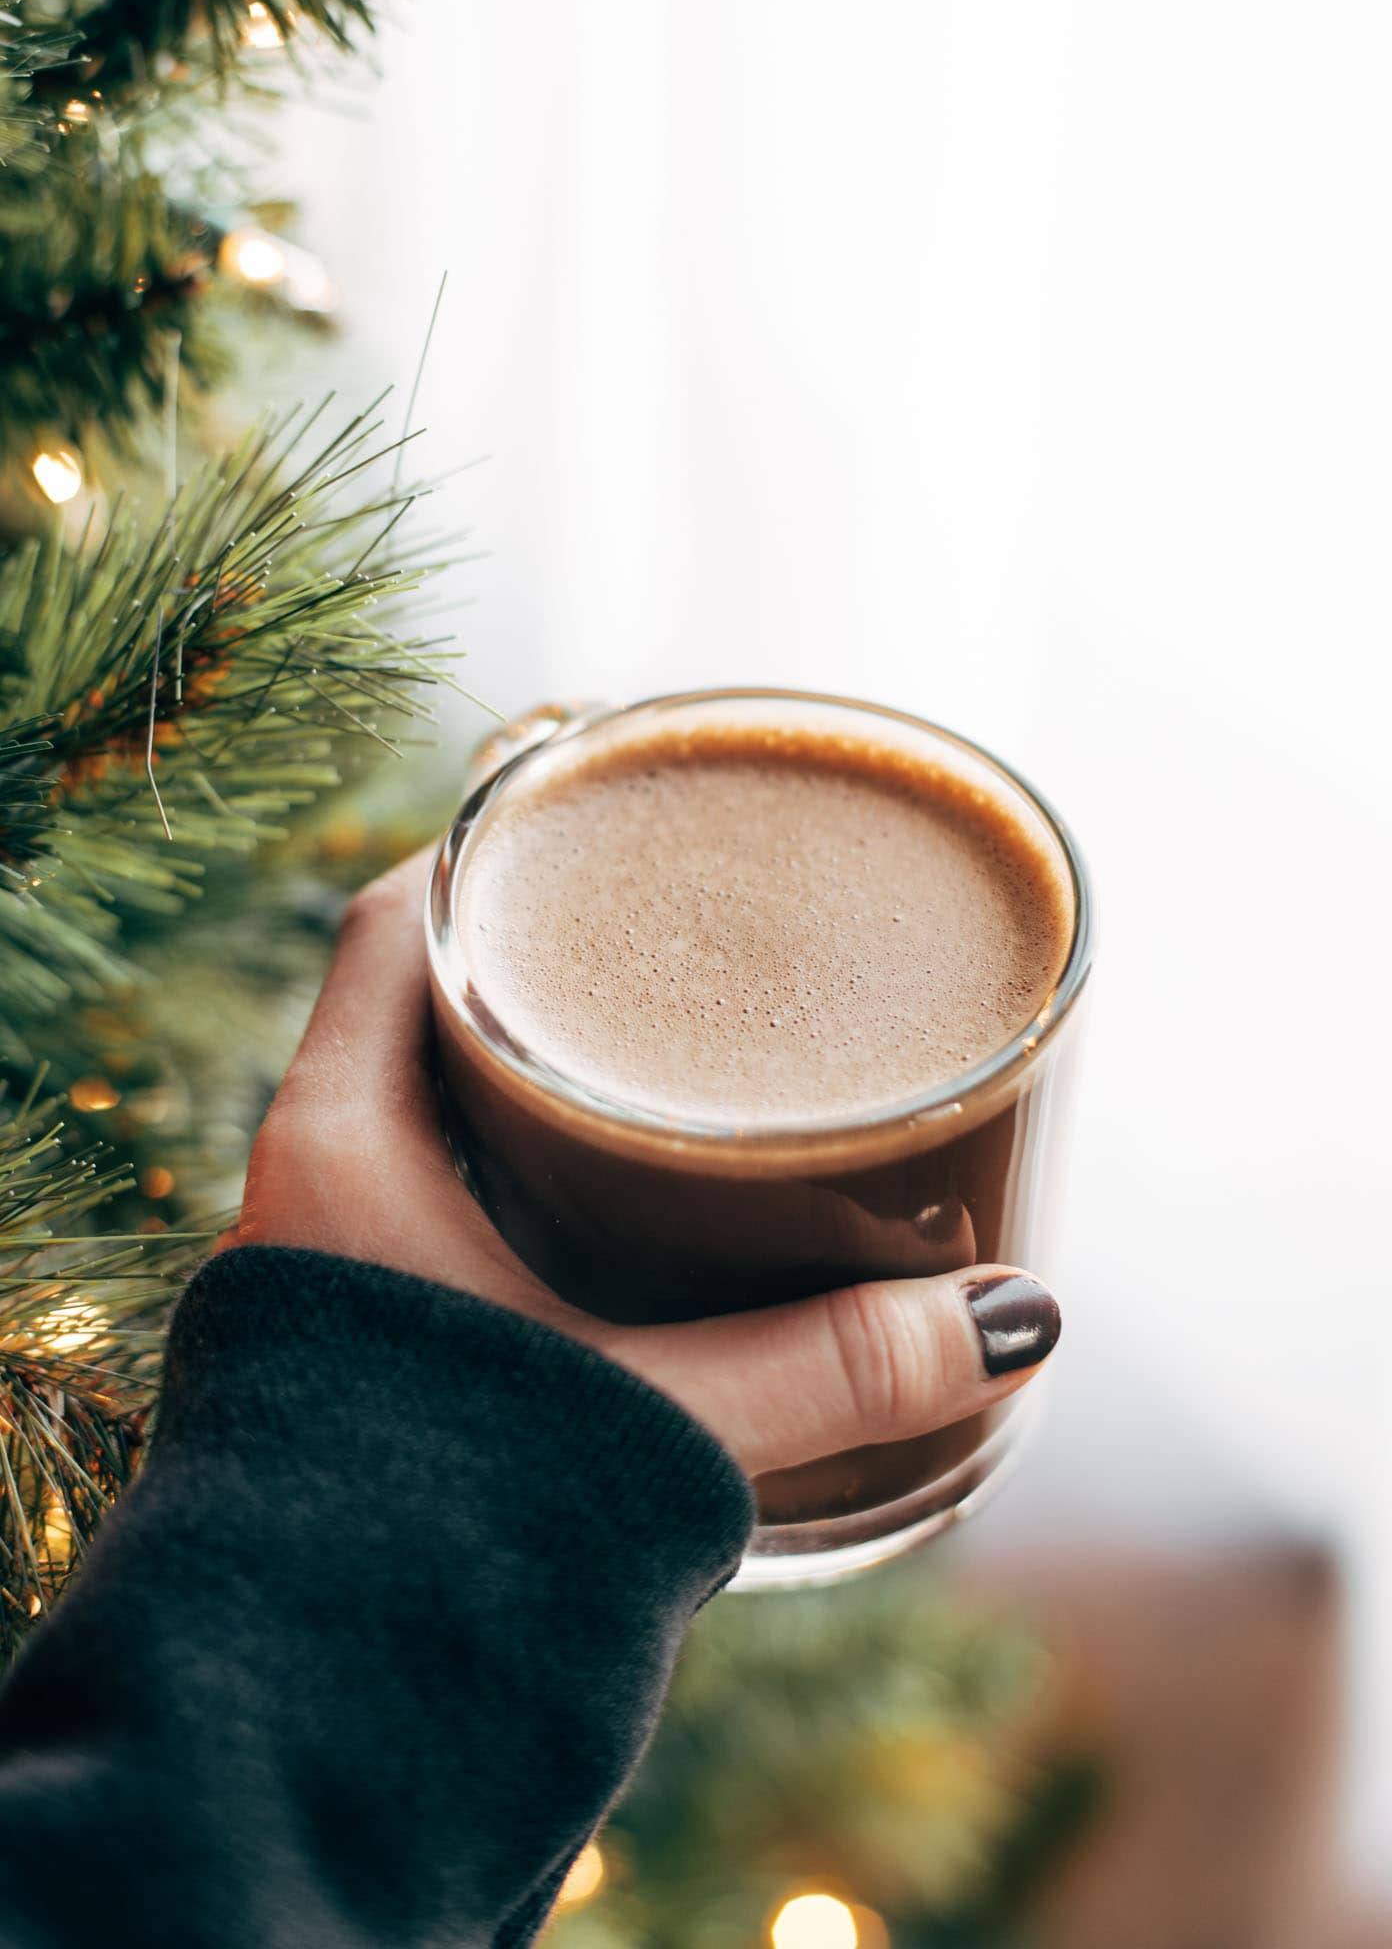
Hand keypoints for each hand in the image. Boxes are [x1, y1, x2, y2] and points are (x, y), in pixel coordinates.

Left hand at [231, 851, 1060, 1478]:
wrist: (325, 1710)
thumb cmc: (446, 1530)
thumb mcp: (655, 1415)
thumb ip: (830, 1364)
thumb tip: (1011, 1318)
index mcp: (339, 1142)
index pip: (391, 926)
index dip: (487, 858)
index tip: (593, 829)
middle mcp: (308, 1177)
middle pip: (416, 1006)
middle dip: (536, 970)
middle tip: (664, 953)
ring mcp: (320, 1256)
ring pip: (423, 1106)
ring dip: (524, 1077)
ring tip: (654, 1060)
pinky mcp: (353, 1334)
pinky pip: (424, 1194)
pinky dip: (508, 1168)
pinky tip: (603, 1202)